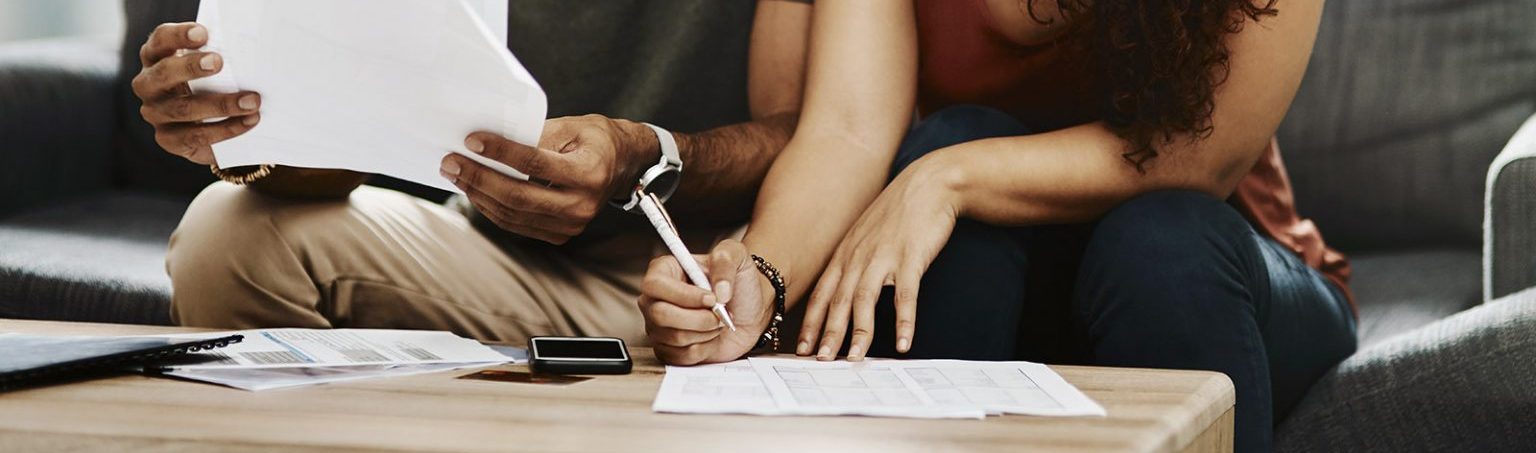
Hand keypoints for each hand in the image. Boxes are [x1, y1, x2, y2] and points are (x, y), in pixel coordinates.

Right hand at [131, 22, 261, 165]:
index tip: (202, 33)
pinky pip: (196, 136)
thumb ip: (220, 58)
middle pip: (164, 73)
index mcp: (156, 57)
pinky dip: (226, 129)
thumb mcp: (211, 68)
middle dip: (191, 67)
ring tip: (252, 101)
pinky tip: (249, 121)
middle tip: (219, 62)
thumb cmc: (211, 83)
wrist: (207, 126)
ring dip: (221, 104)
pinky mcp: (168, 139)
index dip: (178, 36)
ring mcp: (155, 113)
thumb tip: (250, 54)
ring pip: (183, 109)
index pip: (160, 40)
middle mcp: (149, 84)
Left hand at [441, 114, 657, 244]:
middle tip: (451, 162)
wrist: (622, 166)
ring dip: (478, 194)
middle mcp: (582, 205)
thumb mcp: (571, 126)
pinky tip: (475, 189)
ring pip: (513, 214)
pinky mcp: (560, 234)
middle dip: (479, 178)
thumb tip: (489, 142)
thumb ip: (534, 136)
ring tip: (456, 173)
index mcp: (589, 173)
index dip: (500, 153)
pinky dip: (491, 208)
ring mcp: (572, 225)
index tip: (472, 140)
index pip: (535, 164)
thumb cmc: (595, 140)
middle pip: (518, 196)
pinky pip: (516, 224)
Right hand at [639, 239, 771, 364]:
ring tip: (717, 321)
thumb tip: (718, 291)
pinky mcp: (669, 349)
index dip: (683, 295)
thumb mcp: (737, 256)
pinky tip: (710, 336)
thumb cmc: (739, 281)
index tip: (711, 298)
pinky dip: (704, 348)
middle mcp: (655, 299)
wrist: (750, 310)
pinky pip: (681, 356)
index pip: (655, 285)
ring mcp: (659, 326)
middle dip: (698, 318)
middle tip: (720, 313)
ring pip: (674, 337)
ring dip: (705, 332)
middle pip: (660, 315)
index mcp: (664, 271)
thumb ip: (725, 260)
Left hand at [799, 156, 961, 360]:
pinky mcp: (911, 257)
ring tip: (855, 358)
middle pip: (838, 300)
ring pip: (865, 300)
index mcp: (846, 254)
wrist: (928, 184)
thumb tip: (845, 289)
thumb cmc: (898, 213)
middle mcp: (859, 256)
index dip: (811, 322)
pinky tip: (904, 343)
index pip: (822, 293)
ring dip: (859, 332)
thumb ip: (854, 260)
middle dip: (827, 333)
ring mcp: (884, 257)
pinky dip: (904, 321)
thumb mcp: (866, 235)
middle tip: (820, 360)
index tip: (802, 347)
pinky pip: (905, 295)